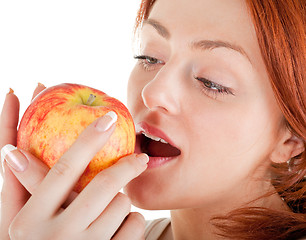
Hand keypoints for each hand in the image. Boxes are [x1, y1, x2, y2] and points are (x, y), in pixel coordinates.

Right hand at [2, 108, 146, 238]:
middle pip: (104, 186)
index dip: (88, 140)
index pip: (64, 170)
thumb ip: (21, 189)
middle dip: (127, 166)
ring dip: (122, 201)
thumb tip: (11, 151)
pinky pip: (135, 225)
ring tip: (111, 210)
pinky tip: (119, 228)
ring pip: (122, 205)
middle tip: (141, 157)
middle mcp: (55, 237)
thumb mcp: (21, 222)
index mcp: (28, 222)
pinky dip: (133, 220)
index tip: (109, 118)